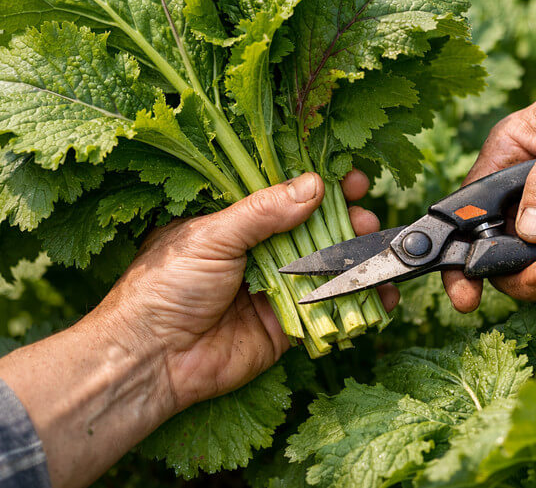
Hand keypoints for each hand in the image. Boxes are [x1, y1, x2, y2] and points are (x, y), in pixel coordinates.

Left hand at [95, 170, 396, 410]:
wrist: (153, 358)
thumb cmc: (167, 285)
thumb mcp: (212, 236)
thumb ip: (263, 212)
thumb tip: (314, 186)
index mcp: (236, 221)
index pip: (285, 194)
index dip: (319, 184)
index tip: (350, 177)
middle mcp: (259, 250)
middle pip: (314, 229)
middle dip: (346, 221)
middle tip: (366, 218)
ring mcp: (275, 287)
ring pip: (326, 267)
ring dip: (357, 259)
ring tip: (380, 253)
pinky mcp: (287, 324)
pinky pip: (328, 310)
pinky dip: (357, 302)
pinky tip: (382, 294)